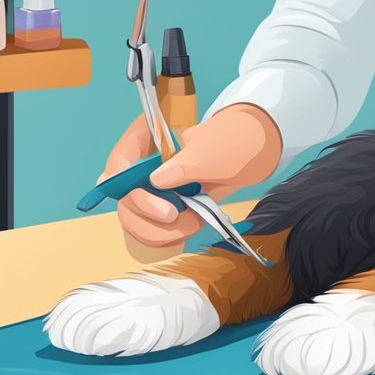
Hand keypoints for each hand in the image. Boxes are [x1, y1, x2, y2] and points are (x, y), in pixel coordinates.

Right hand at [101, 104, 282, 247]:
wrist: (254, 149)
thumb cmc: (234, 139)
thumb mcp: (214, 148)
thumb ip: (186, 163)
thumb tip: (156, 180)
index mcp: (148, 137)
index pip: (120, 163)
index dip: (127, 189)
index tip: (162, 209)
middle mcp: (143, 164)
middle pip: (123, 198)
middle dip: (147, 216)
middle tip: (177, 217)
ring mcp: (153, 187)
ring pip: (134, 219)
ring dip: (160, 232)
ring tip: (192, 224)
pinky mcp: (165, 205)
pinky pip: (152, 228)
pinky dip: (168, 236)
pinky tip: (189, 229)